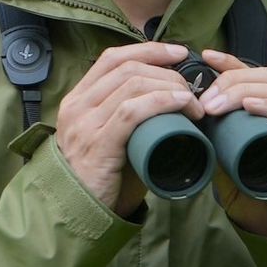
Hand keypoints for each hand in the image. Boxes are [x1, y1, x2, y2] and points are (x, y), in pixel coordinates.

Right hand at [56, 42, 204, 217]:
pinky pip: (132, 111)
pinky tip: (180, 103)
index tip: (177, 53)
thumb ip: (124, 116)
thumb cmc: (99, 178)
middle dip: (164, 67)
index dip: (148, 50)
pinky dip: (161, 101)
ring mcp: (85, 123)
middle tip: (190, 82)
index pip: (112, 58)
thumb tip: (167, 98)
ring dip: (169, 86)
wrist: (75, 217)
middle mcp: (77, 105)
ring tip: (191, 100)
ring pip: (132, 84)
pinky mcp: (98, 144)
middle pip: (126, 67)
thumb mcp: (105, 137)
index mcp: (77, 98)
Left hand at [199, 49, 266, 238]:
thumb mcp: (224, 160)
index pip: (245, 72)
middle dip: (229, 79)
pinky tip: (249, 106)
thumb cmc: (253, 183)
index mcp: (258, 107)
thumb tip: (183, 128)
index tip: (205, 55)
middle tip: (205, 100)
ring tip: (218, 106)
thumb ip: (210, 144)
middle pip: (259, 75)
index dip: (227, 60)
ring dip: (241, 91)